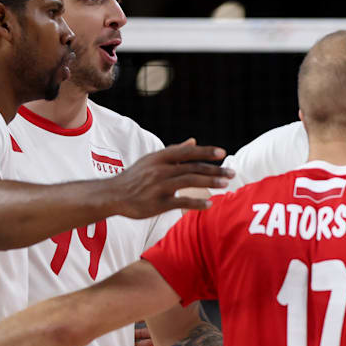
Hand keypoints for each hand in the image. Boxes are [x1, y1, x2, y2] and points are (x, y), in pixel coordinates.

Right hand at [108, 140, 232, 218]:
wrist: (113, 194)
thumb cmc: (135, 177)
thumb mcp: (152, 160)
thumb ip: (174, 151)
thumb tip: (193, 141)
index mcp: (160, 157)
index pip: (187, 152)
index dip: (206, 152)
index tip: (223, 152)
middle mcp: (160, 170)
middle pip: (193, 168)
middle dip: (215, 170)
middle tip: (232, 173)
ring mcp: (159, 186)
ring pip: (189, 181)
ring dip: (210, 182)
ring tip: (226, 184)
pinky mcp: (157, 203)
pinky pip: (181, 202)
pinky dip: (196, 203)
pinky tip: (209, 204)